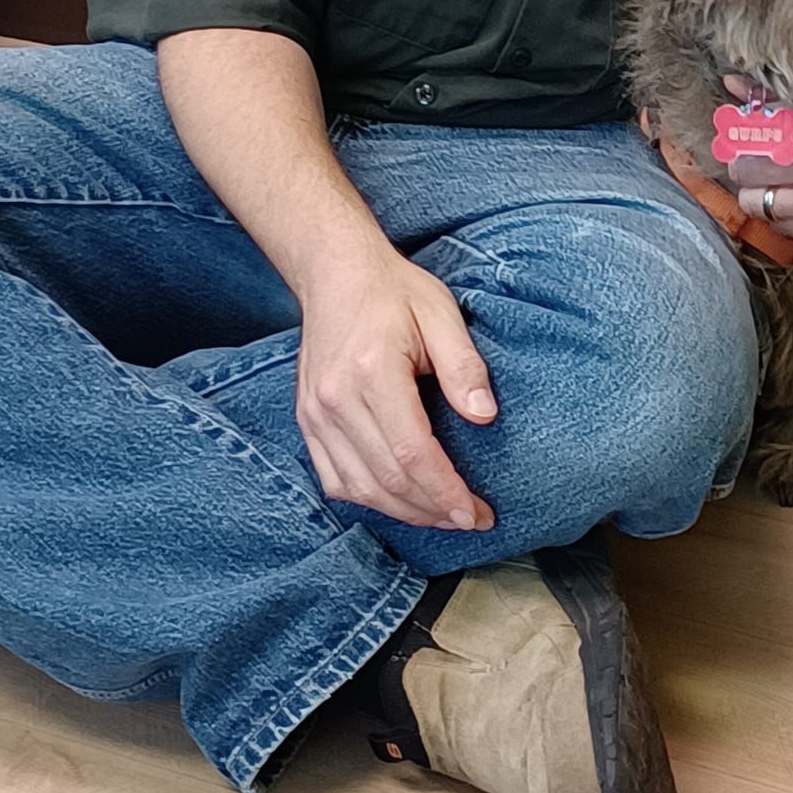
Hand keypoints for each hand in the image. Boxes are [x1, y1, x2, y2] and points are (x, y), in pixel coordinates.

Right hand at [296, 243, 497, 530]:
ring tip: (442, 515)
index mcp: (372, 371)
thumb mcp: (441, 313)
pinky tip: (399, 500)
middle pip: (386, 479)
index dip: (445, 492)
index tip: (476, 513)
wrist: (335, 272)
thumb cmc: (394, 290)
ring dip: (403, 512)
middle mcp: (335, 399)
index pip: (411, 453)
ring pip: (358, 488)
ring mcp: (314, 413)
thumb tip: (486, 416)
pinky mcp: (307, 420)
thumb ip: (464, 365)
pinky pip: (334, 478)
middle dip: (433, 510)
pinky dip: (368, 499)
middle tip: (470, 520)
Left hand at [720, 74, 792, 246]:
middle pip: (746, 172)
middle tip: (753, 150)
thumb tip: (732, 85)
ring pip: (757, 205)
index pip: (755, 134)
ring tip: (772, 175)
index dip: (742, 127)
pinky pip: (784, 228)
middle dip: (744, 158)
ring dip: (756, 189)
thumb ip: (781, 96)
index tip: (741, 124)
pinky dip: (779, 212)